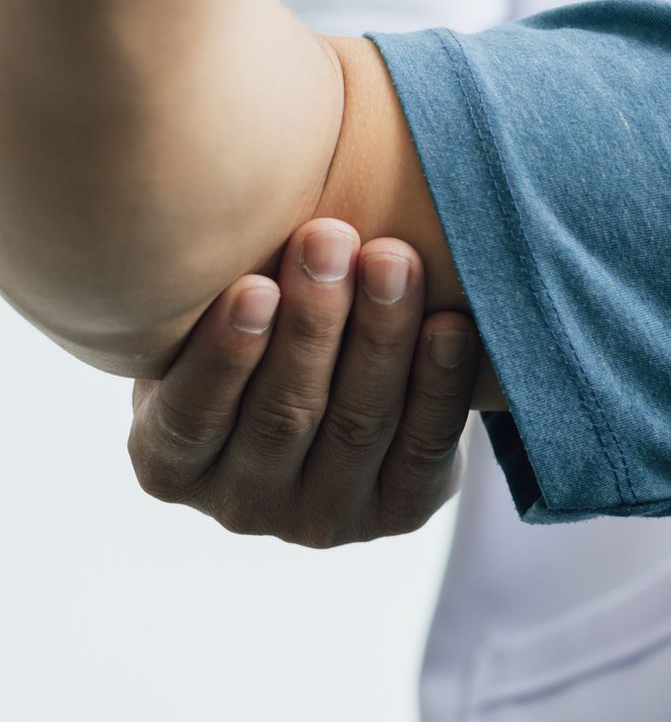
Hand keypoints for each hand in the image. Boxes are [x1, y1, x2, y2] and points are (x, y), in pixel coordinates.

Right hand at [128, 220, 480, 546]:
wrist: (342, 391)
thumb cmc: (259, 336)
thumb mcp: (215, 327)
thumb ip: (222, 297)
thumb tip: (239, 203)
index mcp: (169, 464)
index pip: (192, 417)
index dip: (226, 354)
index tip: (255, 285)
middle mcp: (241, 506)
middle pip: (284, 414)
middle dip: (315, 322)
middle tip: (333, 239)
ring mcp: (324, 518)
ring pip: (358, 424)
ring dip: (380, 336)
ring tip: (394, 260)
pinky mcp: (401, 512)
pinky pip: (425, 446)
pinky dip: (440, 382)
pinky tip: (450, 324)